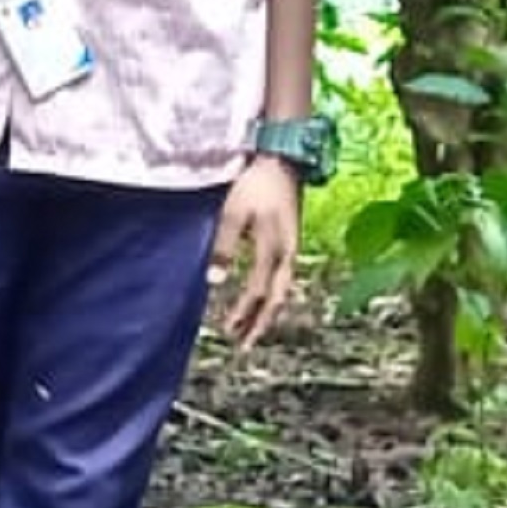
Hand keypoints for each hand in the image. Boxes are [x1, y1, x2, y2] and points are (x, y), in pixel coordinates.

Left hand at [209, 158, 300, 347]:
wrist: (284, 161)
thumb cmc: (255, 185)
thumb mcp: (233, 214)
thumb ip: (223, 247)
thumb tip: (214, 281)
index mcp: (273, 249)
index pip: (257, 290)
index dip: (243, 312)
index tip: (227, 329)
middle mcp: (288, 254)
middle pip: (276, 299)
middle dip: (260, 324)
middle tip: (244, 346)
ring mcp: (293, 249)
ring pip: (282, 291)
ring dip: (267, 313)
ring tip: (251, 331)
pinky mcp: (291, 243)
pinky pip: (284, 279)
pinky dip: (273, 296)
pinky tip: (262, 301)